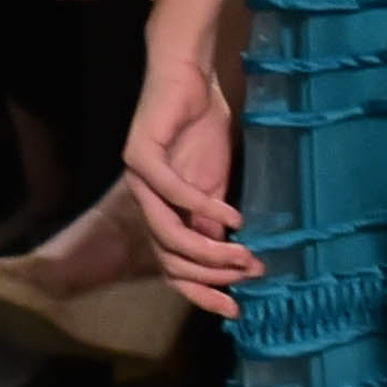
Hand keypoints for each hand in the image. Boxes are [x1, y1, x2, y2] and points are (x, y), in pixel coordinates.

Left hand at [120, 50, 256, 316]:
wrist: (189, 77)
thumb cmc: (201, 127)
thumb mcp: (216, 185)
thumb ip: (214, 221)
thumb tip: (230, 263)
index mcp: (160, 213)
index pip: (172, 268)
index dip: (201, 292)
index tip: (235, 309)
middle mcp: (142, 203)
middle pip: (169, 259)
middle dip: (211, 274)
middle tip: (249, 273)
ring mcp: (137, 180)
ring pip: (167, 234)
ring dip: (208, 249)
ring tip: (244, 253)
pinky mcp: (139, 154)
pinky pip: (170, 192)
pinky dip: (202, 206)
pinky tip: (231, 214)